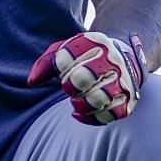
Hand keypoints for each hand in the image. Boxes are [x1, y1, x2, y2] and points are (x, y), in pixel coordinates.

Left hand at [28, 31, 145, 124]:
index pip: (66, 56)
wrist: (126, 57)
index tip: (62, 70)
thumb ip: (47, 62)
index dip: (59, 66)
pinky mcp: (128, 101)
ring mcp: (123, 81)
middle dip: (70, 85)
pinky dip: (91, 118)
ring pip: (98, 99)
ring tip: (77, 100)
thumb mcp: (68, 50)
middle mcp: (112, 60)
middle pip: (83, 77)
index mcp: (95, 42)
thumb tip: (32, 81)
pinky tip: (82, 112)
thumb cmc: (88, 57)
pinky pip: (109, 115)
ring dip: (81, 103)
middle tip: (70, 86)